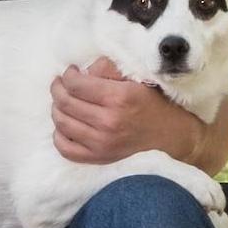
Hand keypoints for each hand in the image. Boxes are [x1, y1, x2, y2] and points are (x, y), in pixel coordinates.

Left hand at [50, 56, 200, 164]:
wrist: (171, 137)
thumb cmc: (153, 104)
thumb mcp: (135, 78)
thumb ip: (107, 69)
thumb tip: (82, 71)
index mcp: (118, 98)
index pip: (76, 84)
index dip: (68, 75)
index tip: (71, 72)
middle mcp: (108, 122)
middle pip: (65, 103)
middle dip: (57, 89)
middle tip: (60, 83)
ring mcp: (102, 143)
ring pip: (62, 123)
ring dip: (56, 108)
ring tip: (62, 101)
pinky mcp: (99, 158)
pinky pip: (66, 149)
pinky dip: (59, 135)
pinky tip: (66, 125)